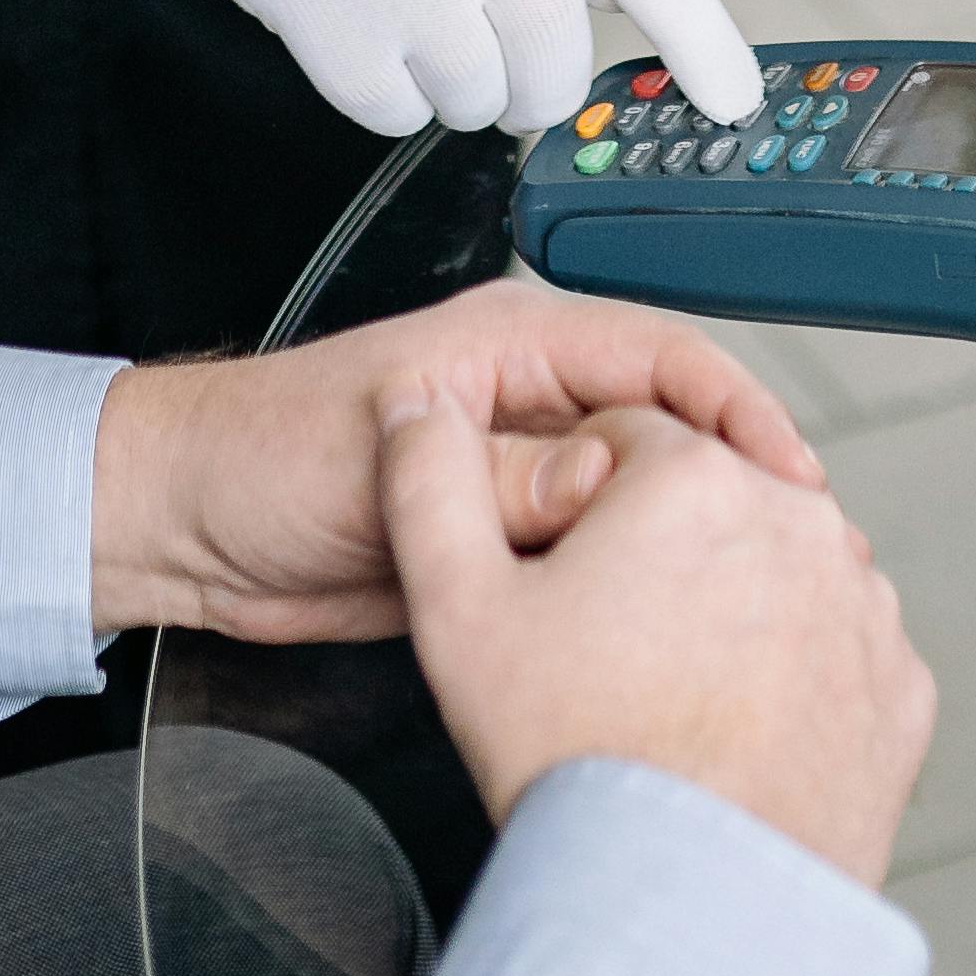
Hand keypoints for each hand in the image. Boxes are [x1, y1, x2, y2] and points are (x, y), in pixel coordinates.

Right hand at [78, 0, 759, 131]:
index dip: (702, 42)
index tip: (734, 100)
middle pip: (557, 67)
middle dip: (529, 84)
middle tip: (490, 55)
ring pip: (475, 102)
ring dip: (445, 84)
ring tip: (393, 6)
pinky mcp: (334, 26)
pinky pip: (391, 112)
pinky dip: (377, 91)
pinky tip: (347, 24)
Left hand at [89, 274, 825, 642]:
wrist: (183, 534)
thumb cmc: (255, 457)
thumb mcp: (384, 464)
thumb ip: (502, 476)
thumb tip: (608, 484)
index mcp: (510, 343)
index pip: (659, 355)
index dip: (735, 409)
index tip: (786, 471)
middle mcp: (527, 402)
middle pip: (666, 433)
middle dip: (728, 486)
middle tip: (791, 551)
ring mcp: (517, 476)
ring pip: (636, 507)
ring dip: (684, 547)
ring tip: (749, 600)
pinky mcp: (501, 547)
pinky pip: (589, 563)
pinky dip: (628, 591)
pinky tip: (667, 632)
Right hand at [381, 388, 936, 885]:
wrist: (689, 911)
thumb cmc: (581, 762)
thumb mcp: (458, 610)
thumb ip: (429, 483)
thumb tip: (417, 408)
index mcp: (695, 479)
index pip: (625, 441)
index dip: (580, 508)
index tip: (564, 581)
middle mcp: (798, 522)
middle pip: (710, 505)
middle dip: (663, 556)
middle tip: (610, 655)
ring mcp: (862, 607)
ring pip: (778, 575)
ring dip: (735, 610)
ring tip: (671, 701)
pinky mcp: (901, 688)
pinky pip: (836, 655)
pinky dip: (796, 681)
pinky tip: (738, 731)